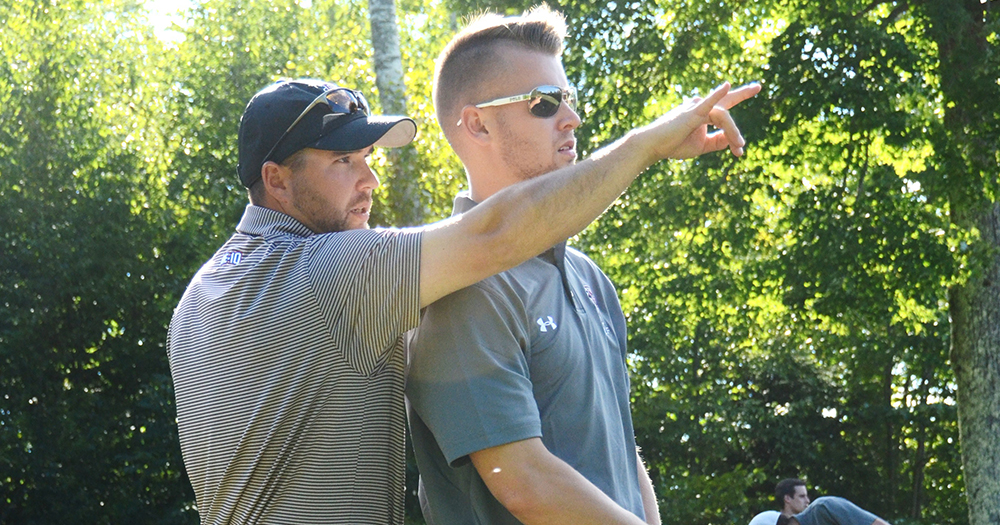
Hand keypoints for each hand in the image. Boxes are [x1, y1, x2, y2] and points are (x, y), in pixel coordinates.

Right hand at [638, 82, 760, 160]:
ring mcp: (696, 107)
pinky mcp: (692, 113)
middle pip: (726, 105)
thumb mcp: (701, 146)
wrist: (653, 146)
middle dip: (742, 93)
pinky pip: (708, 104)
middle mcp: (700, 106)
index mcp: (702, 113)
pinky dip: (717, 95)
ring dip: (733, 132)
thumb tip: (734, 140)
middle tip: (758, 87)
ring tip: (739, 148)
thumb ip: (717, 141)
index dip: (735, 129)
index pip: (724, 112)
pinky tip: (726, 86)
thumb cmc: (673, 145)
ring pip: (724, 116)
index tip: (740, 149)